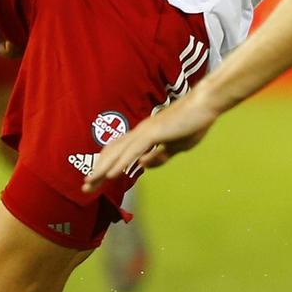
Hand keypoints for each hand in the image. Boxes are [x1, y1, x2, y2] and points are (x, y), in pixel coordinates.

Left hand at [83, 92, 222, 190]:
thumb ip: (160, 155)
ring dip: (103, 169)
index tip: (97, 181)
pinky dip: (121, 163)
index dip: (106, 166)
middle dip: (98, 170)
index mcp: (145, 134)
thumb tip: (143, 165)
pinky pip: (134, 150)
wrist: (205, 105)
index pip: (120, 151)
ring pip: (118, 152)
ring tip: (91, 183)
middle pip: (113, 152)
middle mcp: (140, 132)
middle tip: (85, 187)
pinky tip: (111, 174)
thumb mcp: (176, 146)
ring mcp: (146, 131)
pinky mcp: (154, 133)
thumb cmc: (194, 122)